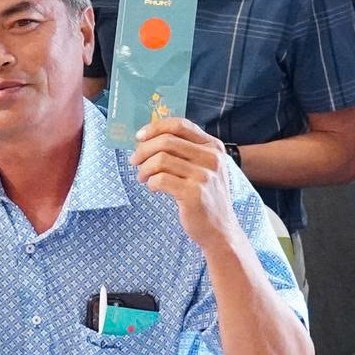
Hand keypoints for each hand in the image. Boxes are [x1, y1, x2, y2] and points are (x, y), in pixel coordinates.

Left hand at [131, 115, 237, 245]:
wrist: (220, 230)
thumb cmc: (206, 197)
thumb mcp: (204, 168)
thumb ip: (185, 151)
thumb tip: (149, 138)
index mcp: (213, 146)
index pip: (180, 125)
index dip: (155, 127)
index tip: (139, 137)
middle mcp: (211, 158)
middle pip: (166, 141)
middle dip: (143, 150)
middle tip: (134, 161)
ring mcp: (204, 176)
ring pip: (161, 160)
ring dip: (145, 168)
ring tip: (143, 178)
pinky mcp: (194, 194)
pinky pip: (160, 179)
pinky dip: (151, 183)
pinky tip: (154, 188)